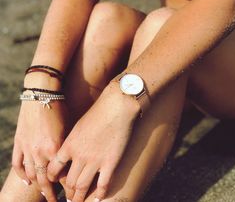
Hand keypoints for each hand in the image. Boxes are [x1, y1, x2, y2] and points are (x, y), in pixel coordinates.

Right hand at [12, 100, 67, 201]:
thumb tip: (71, 159)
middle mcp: (40, 152)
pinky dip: (22, 174)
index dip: (67, 185)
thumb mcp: (68, 127)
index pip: (61, 174)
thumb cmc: (60, 108)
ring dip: (37, 185)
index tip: (72, 191)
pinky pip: (18, 164)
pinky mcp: (19, 143)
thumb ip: (67, 146)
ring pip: (31, 174)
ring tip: (43, 192)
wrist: (41, 94)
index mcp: (55, 148)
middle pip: (45, 180)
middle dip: (50, 193)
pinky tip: (28, 181)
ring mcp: (27, 148)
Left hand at [48, 84, 139, 201]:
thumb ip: (73, 140)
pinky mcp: (111, 162)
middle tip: (70, 197)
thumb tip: (70, 151)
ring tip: (79, 201)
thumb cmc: (98, 111)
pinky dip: (100, 194)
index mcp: (69, 145)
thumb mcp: (79, 125)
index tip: (56, 182)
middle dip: (68, 193)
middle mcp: (79, 156)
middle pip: (69, 182)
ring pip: (82, 187)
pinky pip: (103, 184)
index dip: (53, 178)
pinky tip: (99, 198)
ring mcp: (95, 160)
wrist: (116, 106)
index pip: (54, 168)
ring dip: (80, 198)